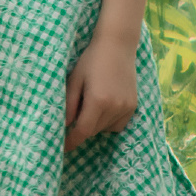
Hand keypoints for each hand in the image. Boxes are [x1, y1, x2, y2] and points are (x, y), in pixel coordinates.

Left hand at [63, 35, 139, 150]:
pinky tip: (104, 106)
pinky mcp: (133, 106)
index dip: (71, 142)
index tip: (62, 148)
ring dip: (95, 125)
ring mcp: (126, 107)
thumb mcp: (74, 80)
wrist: (117, 46)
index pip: (82, 131)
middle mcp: (115, 107)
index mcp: (98, 101)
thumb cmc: (91, 60)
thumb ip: (69, 105)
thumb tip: (65, 126)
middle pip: (93, 131)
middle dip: (82, 128)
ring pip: (105, 129)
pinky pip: (118, 124)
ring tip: (91, 104)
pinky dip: (108, 122)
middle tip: (76, 112)